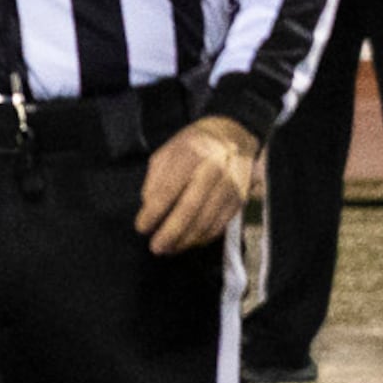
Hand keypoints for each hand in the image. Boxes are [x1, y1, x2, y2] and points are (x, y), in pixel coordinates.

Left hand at [134, 116, 257, 255]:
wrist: (235, 134)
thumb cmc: (194, 145)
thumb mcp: (168, 152)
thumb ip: (156, 178)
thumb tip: (149, 207)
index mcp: (191, 154)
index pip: (168, 189)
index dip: (154, 213)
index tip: (142, 227)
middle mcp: (214, 170)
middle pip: (190, 208)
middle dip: (171, 232)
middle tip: (156, 247)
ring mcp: (230, 185)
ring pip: (207, 220)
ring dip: (186, 239)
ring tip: (170, 249)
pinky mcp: (240, 198)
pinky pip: (221, 223)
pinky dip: (204, 237)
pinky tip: (190, 242)